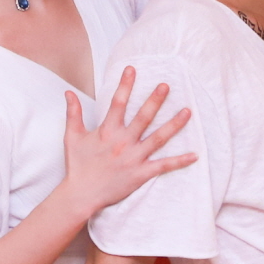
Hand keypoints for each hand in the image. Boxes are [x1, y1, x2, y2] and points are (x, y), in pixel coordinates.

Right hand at [57, 71, 194, 213]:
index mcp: (107, 131)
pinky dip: (179, 161)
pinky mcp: (141, 174)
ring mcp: (134, 158)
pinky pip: (163, 166)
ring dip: (174, 125)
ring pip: (158, 138)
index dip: (125, 85)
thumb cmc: (78, 165)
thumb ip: (73, 113)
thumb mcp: (73, 137)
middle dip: (155, 100)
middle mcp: (123, 142)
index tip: (132, 69)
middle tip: (166, 85)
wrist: (81, 194)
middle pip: (143, 117)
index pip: (118, 103)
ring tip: (188, 112)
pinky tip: (195, 155)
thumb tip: (69, 92)